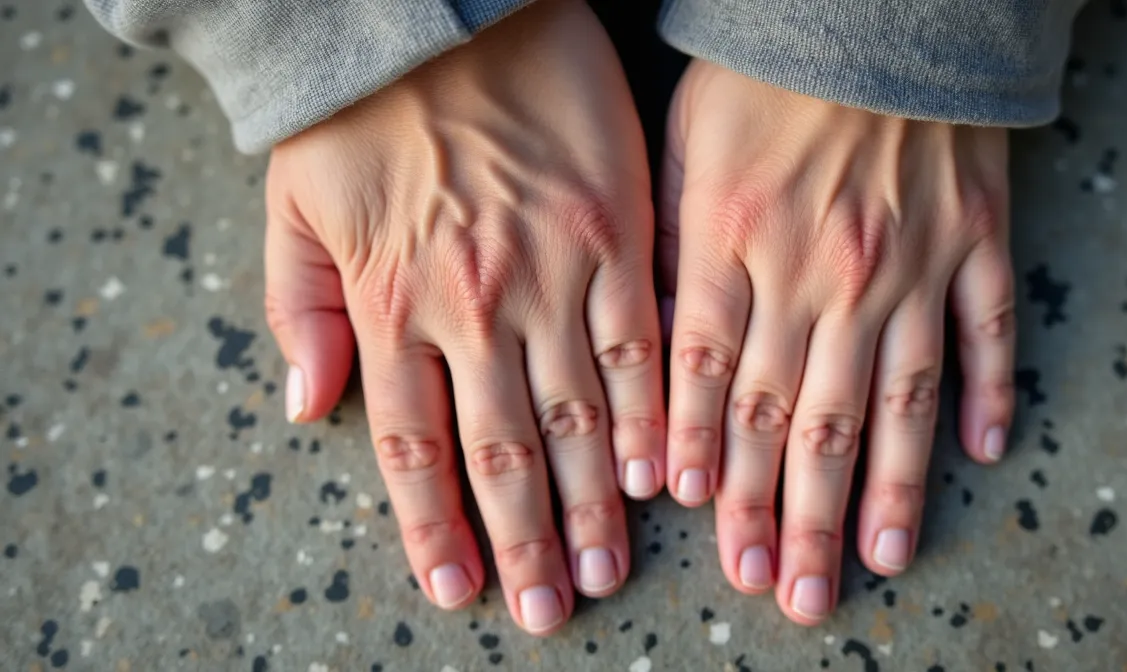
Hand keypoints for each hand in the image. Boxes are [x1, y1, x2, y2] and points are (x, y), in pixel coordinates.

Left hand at [263, 0, 664, 634]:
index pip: (413, 445)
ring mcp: (551, 272)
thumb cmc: (363, 103)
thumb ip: (299, 307)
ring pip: (575, 414)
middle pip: (503, 450)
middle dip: (524, 540)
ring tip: (605, 566)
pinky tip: (655, 470)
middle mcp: (473, 306)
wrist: (448, 4)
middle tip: (552, 605)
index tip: (458, 587)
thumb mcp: (292, 202)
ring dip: (589, 502)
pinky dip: (646, 412)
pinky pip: (638, 342)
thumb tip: (308, 404)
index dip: (435, 525)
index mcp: (392, 302)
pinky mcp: (615, 233)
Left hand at [659, 60, 1014, 623]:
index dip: (707, 462)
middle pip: (798, 417)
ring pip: (891, 402)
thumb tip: (656, 360)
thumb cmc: (763, 71)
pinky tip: (981, 456)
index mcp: (733, 241)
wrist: (874, 0)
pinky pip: (987, 330)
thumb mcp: (681, 147)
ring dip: (881, 491)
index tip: (709, 530)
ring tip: (873, 564)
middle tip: (784, 588)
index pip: (710, 380)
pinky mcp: (977, 238)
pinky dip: (988, 394)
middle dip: (787, 513)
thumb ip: (668, 255)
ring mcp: (907, 260)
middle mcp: (820, 268)